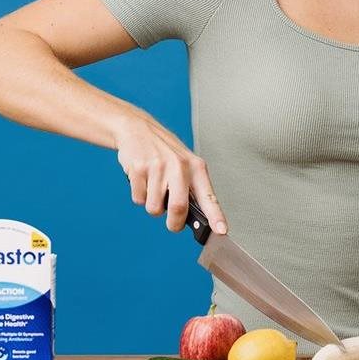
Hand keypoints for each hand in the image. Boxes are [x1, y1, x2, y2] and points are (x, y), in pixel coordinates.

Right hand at [112, 108, 227, 234]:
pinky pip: (138, 199)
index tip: (222, 231)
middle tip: (172, 224)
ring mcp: (158, 167)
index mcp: (196, 167)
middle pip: (179, 208)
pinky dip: (139, 196)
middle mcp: (179, 166)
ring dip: (152, 205)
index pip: (209, 196)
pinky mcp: (139, 169)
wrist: (137, 128)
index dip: (216, 216)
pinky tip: (142, 179)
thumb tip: (199, 219)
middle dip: (174, 223)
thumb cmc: (164, 151)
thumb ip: (192, 189)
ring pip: (154, 208)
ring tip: (153, 187)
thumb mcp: (185, 164)